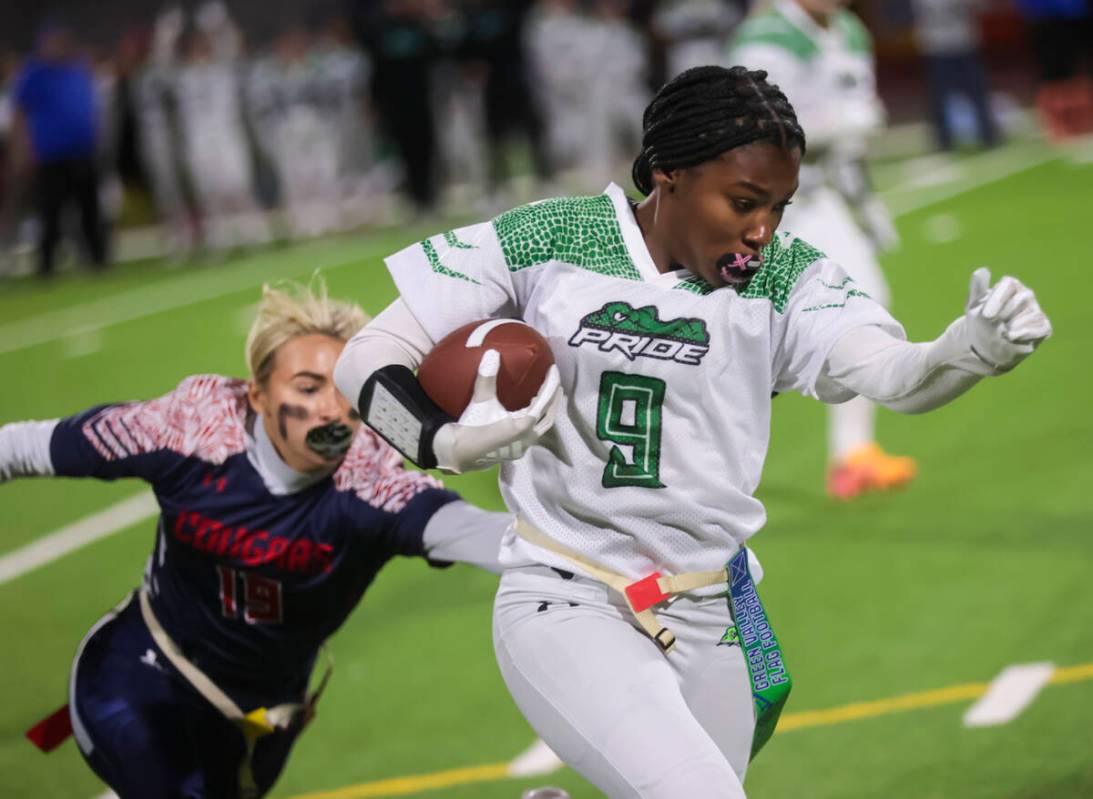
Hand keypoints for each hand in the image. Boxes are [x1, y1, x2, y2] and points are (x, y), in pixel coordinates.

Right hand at [431, 350, 561, 473]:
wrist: (459, 455)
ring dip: (543, 412)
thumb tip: (492, 353)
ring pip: (541, 428)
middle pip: (548, 417)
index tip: (554, 369)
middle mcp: (528, 438)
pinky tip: (525, 414)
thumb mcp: (481, 401)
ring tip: (541, 398)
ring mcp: (522, 447)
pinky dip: (534, 421)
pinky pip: (531, 434)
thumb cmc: (472, 427)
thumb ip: (487, 378)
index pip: (544, 401)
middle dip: (554, 401)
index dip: (551, 384)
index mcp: (524, 425)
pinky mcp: (514, 451)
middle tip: (556, 385)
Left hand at [941, 267, 1051, 374]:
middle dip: (1004, 315)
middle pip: (1021, 298)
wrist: (985, 348)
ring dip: (1012, 326)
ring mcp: (1036, 311)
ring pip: (1032, 313)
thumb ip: (977, 289)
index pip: (1010, 284)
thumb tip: (981, 270)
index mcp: (1010, 287)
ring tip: (1002, 332)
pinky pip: (1041, 327)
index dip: (998, 300)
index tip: (986, 315)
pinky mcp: (1043, 327)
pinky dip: (1026, 333)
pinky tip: (1012, 338)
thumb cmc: (980, 323)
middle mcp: (1026, 295)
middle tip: (994, 324)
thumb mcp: (974, 307)